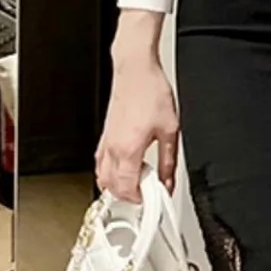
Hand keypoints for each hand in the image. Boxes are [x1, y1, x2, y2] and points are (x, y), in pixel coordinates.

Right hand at [96, 17, 178, 201]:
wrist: (136, 70)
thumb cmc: (151, 92)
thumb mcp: (170, 130)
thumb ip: (168, 161)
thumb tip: (168, 181)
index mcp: (128, 150)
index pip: (127, 189)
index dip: (141, 200)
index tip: (154, 200)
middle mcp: (112, 148)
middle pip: (111, 187)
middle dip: (128, 196)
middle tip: (148, 193)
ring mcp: (106, 141)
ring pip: (102, 176)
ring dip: (117, 186)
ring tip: (138, 183)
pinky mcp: (105, 134)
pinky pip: (100, 162)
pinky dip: (109, 173)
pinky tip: (123, 170)